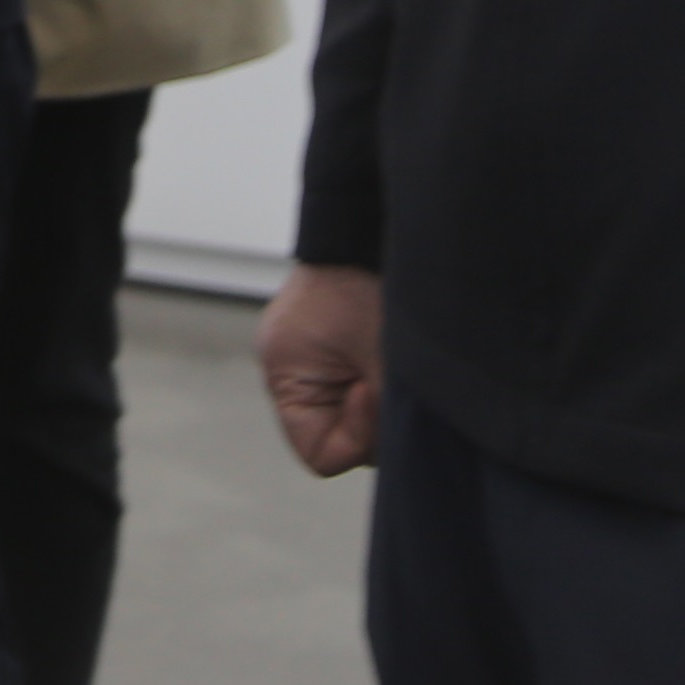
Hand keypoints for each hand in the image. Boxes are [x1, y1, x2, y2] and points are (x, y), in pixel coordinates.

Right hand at [258, 261, 383, 475]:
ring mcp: (302, 356)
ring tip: (387, 366)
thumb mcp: (381, 359)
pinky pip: (345, 386)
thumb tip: (400, 449)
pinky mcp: (321, 344)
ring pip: (343, 413)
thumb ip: (385, 412)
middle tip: (388, 386)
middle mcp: (284, 370)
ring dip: (372, 401)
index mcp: (284, 375)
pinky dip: (368, 381)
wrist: (359, 229)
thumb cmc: (366, 286)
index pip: (320, 454)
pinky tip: (381, 359)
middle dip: (368, 421)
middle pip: (332, 435)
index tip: (373, 395)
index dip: (356, 439)